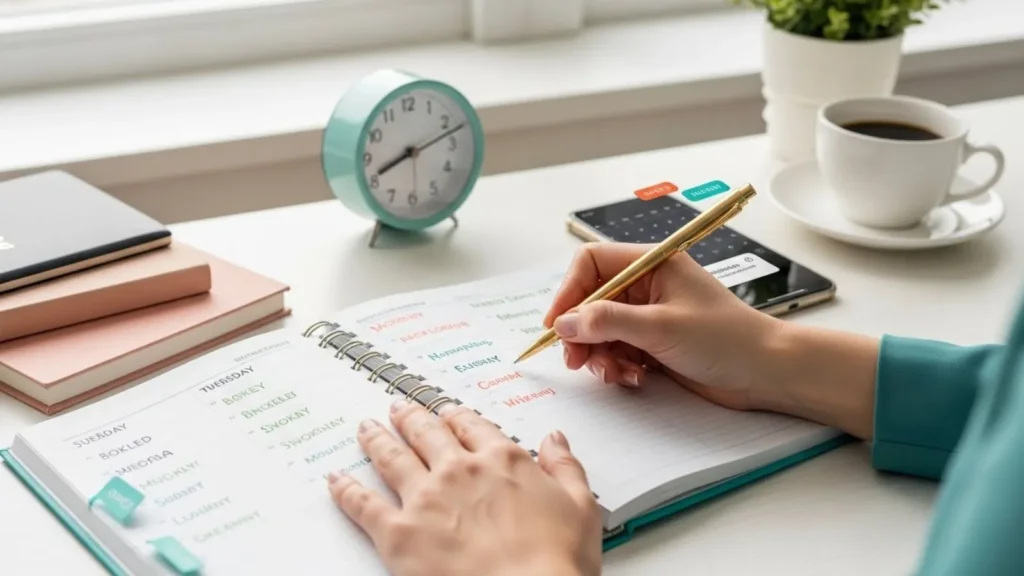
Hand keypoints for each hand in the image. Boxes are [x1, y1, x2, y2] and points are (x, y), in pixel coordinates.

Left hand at [327, 400, 602, 575]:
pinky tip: (336, 480)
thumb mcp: (581, 508)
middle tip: (398, 408)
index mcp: (503, 461)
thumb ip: (565, 468)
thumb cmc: (556, 563)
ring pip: (391, 458)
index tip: (447, 412)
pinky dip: (346, 490)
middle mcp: (459, 471)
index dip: (456, 417)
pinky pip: (363, 505)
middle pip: (426, 434)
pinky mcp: (398, 534)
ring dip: (376, 440)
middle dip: (410, 418)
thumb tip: (556, 440)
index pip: (473, 427)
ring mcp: (425, 499)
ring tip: (365, 428)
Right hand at [543, 242, 784, 410]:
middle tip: (577, 360)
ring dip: (600, 355)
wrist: (765, 373)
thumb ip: (607, 322)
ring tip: (616, 374)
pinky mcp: (652, 342)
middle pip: (590, 301)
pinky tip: (634, 379)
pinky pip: (617, 350)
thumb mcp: (660, 327)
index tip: (557, 325)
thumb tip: (564, 323)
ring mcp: (648, 315)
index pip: (591, 264)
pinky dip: (617, 366)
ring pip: (600, 330)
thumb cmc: (725, 339)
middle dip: (582, 332)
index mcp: (651, 264)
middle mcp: (646, 285)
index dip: (569, 292)